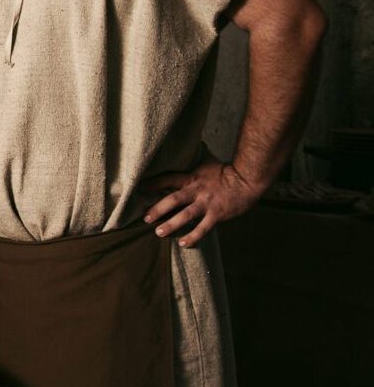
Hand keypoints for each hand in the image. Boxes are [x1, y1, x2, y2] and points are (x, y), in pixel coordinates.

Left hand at [141, 156, 266, 247]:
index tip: (140, 189)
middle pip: (173, 200)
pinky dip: (193, 236)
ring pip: (186, 215)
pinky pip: (203, 227)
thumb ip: (194, 160)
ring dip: (171, 224)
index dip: (153, 184)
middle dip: (158, 209)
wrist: (248, 179)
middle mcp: (197, 190)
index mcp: (192, 178)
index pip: (168, 179)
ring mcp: (207, 203)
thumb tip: (190, 143)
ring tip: (159, 232)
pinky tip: (183, 243)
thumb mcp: (207, 163)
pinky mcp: (217, 214)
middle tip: (146, 218)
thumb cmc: (227, 172)